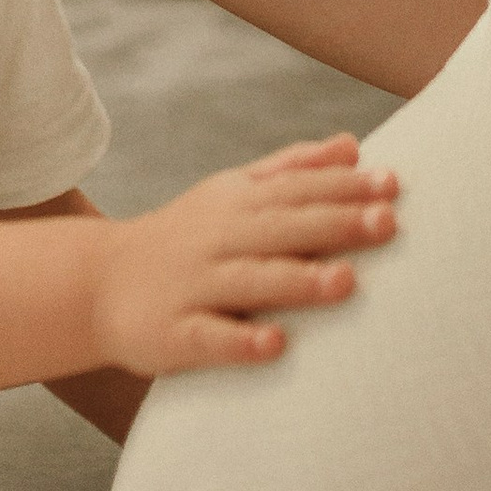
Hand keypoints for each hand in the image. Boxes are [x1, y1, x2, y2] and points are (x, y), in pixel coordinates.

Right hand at [90, 136, 398, 375]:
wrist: (98, 285)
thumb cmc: (186, 237)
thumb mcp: (231, 193)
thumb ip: (291, 169)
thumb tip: (353, 145)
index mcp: (237, 202)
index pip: (297, 189)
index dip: (343, 186)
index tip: (393, 184)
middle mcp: (219, 239)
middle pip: (282, 229)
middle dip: (335, 224)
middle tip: (387, 222)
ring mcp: (195, 286)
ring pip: (251, 282)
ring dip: (299, 281)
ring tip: (346, 281)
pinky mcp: (174, 334)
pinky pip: (210, 337)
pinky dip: (241, 341)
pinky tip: (276, 345)